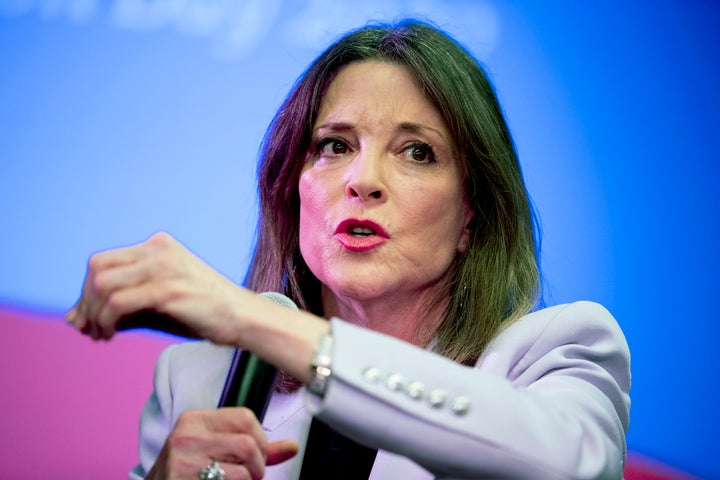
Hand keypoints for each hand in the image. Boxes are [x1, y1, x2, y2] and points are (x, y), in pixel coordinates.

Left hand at [66, 232, 250, 342]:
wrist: (241, 318)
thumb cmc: (202, 312)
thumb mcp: (155, 305)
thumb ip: (118, 308)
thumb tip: (74, 319)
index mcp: (158, 246)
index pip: (103, 261)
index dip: (86, 291)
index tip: (88, 318)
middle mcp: (158, 249)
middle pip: (97, 268)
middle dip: (85, 301)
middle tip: (89, 329)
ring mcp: (163, 267)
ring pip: (103, 285)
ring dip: (93, 314)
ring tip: (101, 335)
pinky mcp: (167, 288)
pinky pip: (118, 303)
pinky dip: (106, 321)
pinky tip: (110, 335)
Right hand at [146, 408, 297, 479]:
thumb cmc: (188, 471)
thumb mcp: (215, 448)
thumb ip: (254, 446)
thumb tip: (293, 447)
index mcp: (195, 419)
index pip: (245, 418)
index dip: (261, 440)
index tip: (257, 455)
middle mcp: (187, 436)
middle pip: (247, 444)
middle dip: (258, 465)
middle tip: (251, 475)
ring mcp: (183, 462)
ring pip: (242, 471)